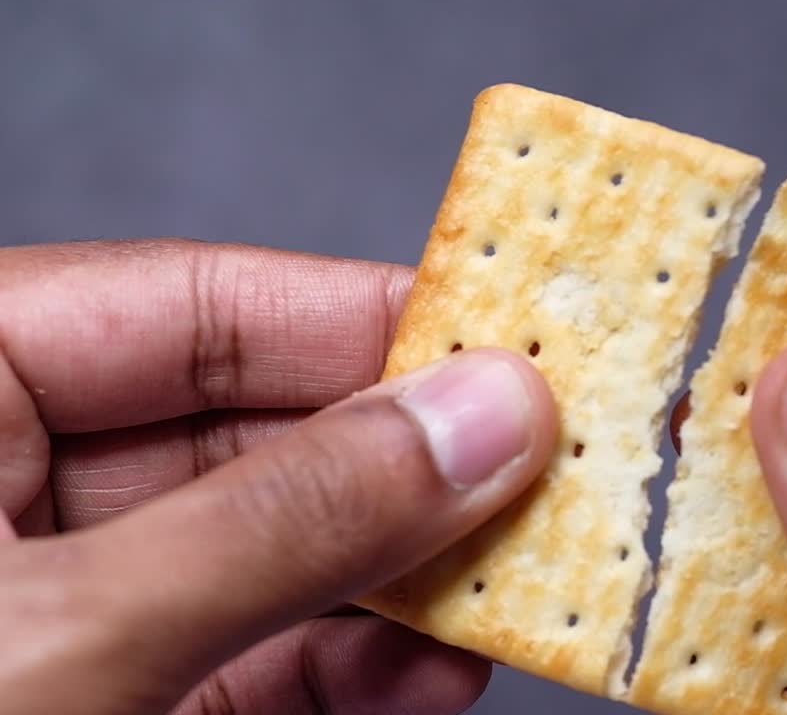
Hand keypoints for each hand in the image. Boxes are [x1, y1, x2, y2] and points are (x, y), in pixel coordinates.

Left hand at [0, 240, 558, 714]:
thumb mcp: (71, 631)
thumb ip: (280, 521)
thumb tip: (474, 422)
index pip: (193, 306)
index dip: (364, 319)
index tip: (507, 347)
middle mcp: (10, 476)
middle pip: (253, 431)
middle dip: (405, 466)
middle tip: (538, 469)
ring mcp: (59, 596)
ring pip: (267, 550)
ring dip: (399, 576)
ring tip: (513, 571)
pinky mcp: (99, 693)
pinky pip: (241, 658)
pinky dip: (343, 667)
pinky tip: (432, 671)